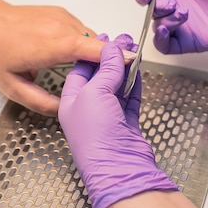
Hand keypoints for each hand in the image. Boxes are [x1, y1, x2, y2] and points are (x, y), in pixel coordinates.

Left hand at [0, 4, 105, 115]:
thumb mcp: (13, 87)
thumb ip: (41, 102)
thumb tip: (65, 111)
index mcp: (49, 46)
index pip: (86, 47)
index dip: (110, 54)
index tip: (131, 60)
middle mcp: (59, 27)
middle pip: (95, 43)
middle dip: (108, 58)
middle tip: (110, 78)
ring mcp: (62, 17)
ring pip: (91, 36)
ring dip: (95, 52)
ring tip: (90, 69)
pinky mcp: (62, 13)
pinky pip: (82, 30)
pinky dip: (85, 42)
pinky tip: (75, 55)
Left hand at [59, 36, 177, 207]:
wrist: (118, 169)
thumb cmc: (95, 136)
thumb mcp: (95, 93)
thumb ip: (106, 69)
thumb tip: (114, 49)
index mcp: (70, 100)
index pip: (80, 68)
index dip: (94, 50)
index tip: (108, 37)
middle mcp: (86, 108)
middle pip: (99, 75)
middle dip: (111, 57)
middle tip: (125, 40)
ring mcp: (106, 116)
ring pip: (116, 85)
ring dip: (125, 68)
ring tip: (134, 50)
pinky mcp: (125, 124)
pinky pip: (129, 98)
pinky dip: (134, 83)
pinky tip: (138, 71)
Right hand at [134, 0, 207, 55]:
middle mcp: (174, 7)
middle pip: (150, 9)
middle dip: (155, 5)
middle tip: (171, 3)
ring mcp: (179, 26)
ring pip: (155, 25)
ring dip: (164, 19)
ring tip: (184, 14)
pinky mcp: (185, 42)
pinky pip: (163, 45)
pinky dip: (159, 39)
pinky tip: (166, 31)